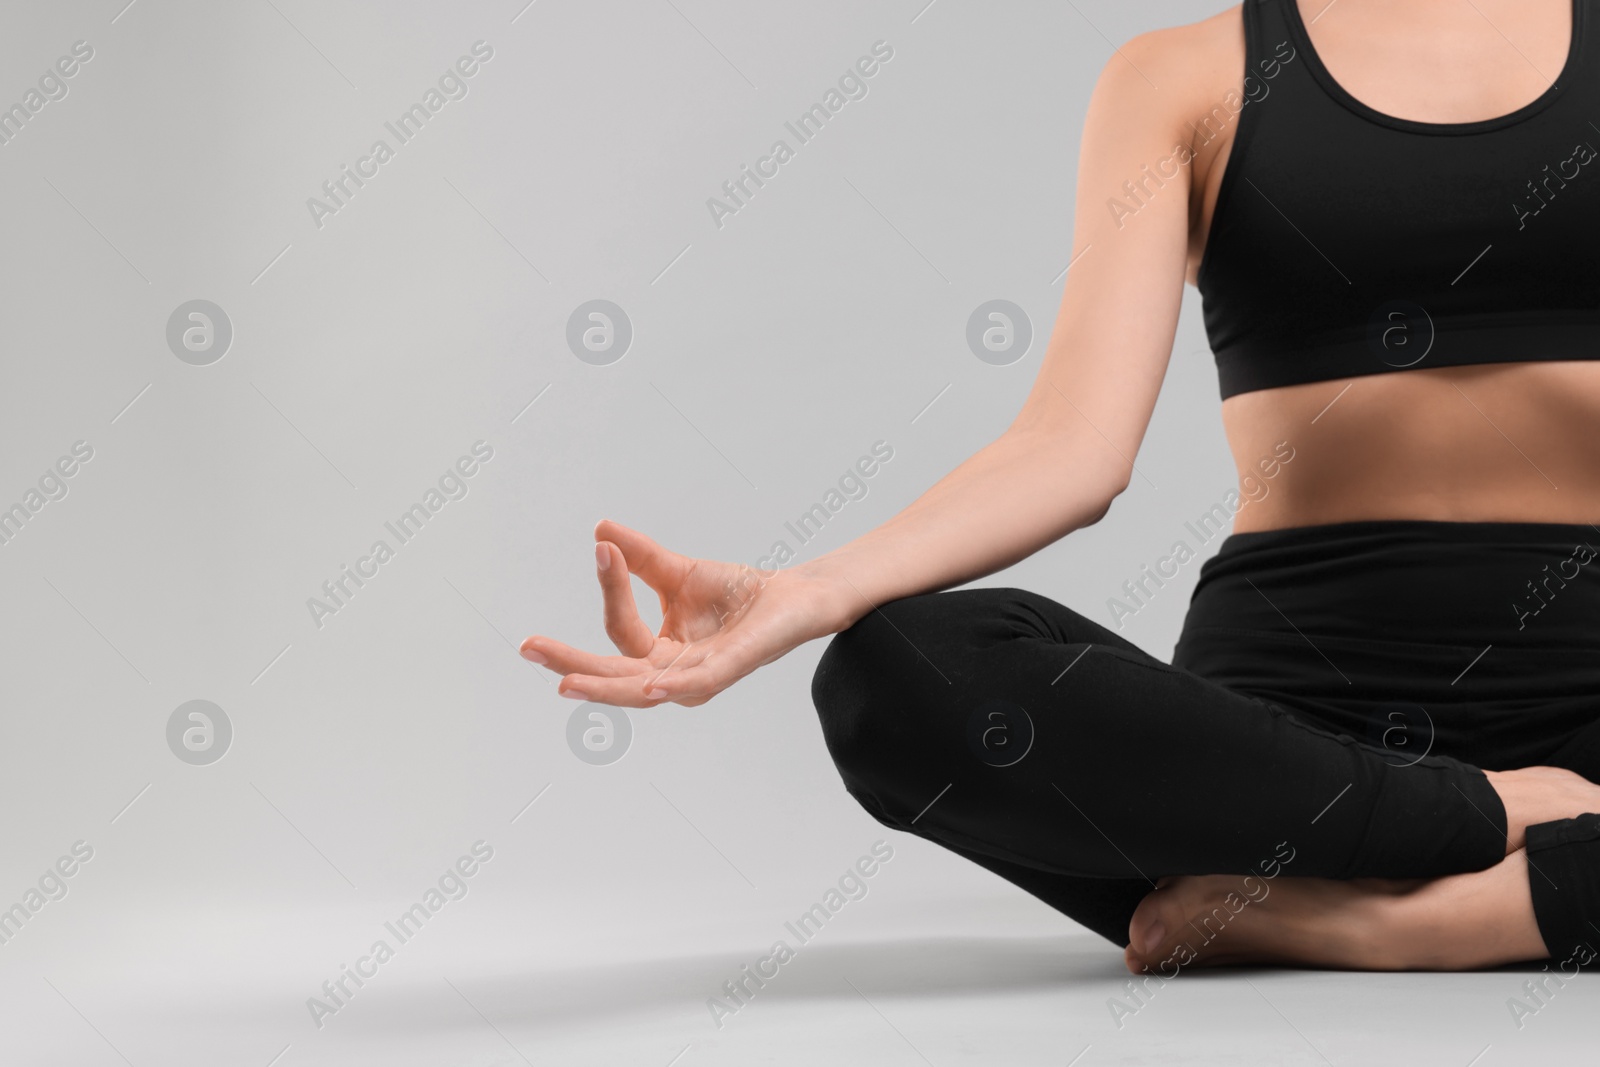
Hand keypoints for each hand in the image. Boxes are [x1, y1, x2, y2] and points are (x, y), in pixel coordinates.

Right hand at [521, 519, 846, 706]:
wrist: (795, 596)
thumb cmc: (739, 594)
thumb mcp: (678, 572)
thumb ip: (640, 558)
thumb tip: (600, 531)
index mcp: (659, 653)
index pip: (619, 631)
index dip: (610, 589)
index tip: (603, 548)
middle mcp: (673, 673)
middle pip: (613, 675)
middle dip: (570, 665)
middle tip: (529, 648)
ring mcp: (700, 677)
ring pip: (643, 689)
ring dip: (605, 687)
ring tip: (567, 684)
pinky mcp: (729, 671)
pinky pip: (695, 685)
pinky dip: (671, 687)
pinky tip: (649, 689)